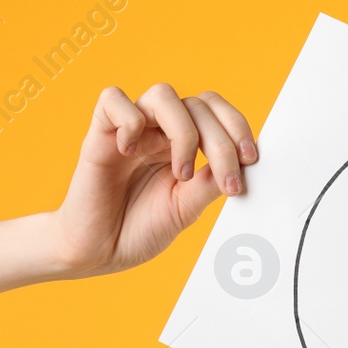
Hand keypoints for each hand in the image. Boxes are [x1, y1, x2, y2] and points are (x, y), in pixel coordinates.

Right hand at [47, 85, 257, 277]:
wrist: (97, 252)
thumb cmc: (137, 229)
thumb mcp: (186, 209)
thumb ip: (210, 183)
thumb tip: (242, 164)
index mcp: (181, 144)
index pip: (214, 112)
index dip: (237, 127)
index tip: (250, 160)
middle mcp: (158, 131)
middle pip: (198, 104)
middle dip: (220, 141)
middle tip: (224, 180)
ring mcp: (129, 129)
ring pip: (164, 95)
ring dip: (184, 132)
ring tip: (181, 173)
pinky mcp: (99, 134)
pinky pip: (113, 99)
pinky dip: (130, 120)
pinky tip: (131, 151)